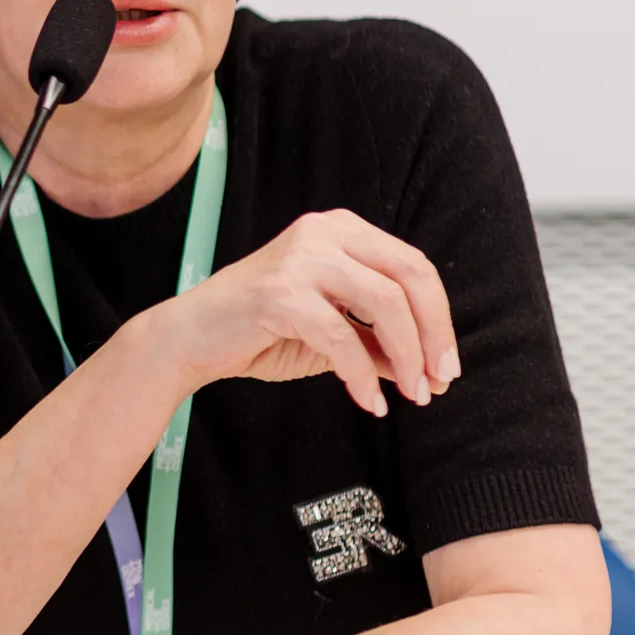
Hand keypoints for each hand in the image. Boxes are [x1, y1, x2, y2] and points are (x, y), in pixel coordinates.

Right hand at [155, 208, 458, 417]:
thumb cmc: (258, 334)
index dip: (440, 318)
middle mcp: (322, 233)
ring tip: (412, 395)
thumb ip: (377, 342)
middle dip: (434, 334)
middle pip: (410, 276)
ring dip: (407, 355)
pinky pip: (341, 338)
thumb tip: (430, 371)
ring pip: (384, 303)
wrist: (188, 340)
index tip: (446, 365)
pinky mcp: (279, 294)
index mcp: (339, 231)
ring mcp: (299, 260)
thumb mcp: (332, 334)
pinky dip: (361, 377)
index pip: (413, 266)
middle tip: (440, 380)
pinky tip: (368, 403)